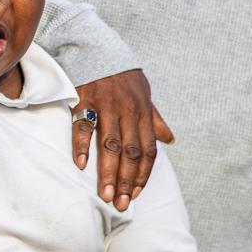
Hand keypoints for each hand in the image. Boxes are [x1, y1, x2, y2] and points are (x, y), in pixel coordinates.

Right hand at [72, 69, 173, 211]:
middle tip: (120, 204)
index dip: (143, 175)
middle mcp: (127, 111)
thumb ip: (154, 119)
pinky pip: (83, 127)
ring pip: (110, 145)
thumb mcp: (144, 94)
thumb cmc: (121, 75)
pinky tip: (81, 165)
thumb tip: (170, 140)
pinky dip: (82, 146)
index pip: (147, 150)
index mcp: (143, 112)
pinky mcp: (85, 100)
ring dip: (108, 172)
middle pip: (130, 152)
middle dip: (127, 180)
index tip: (136, 195)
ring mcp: (106, 106)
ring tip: (105, 194)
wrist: (97, 47)